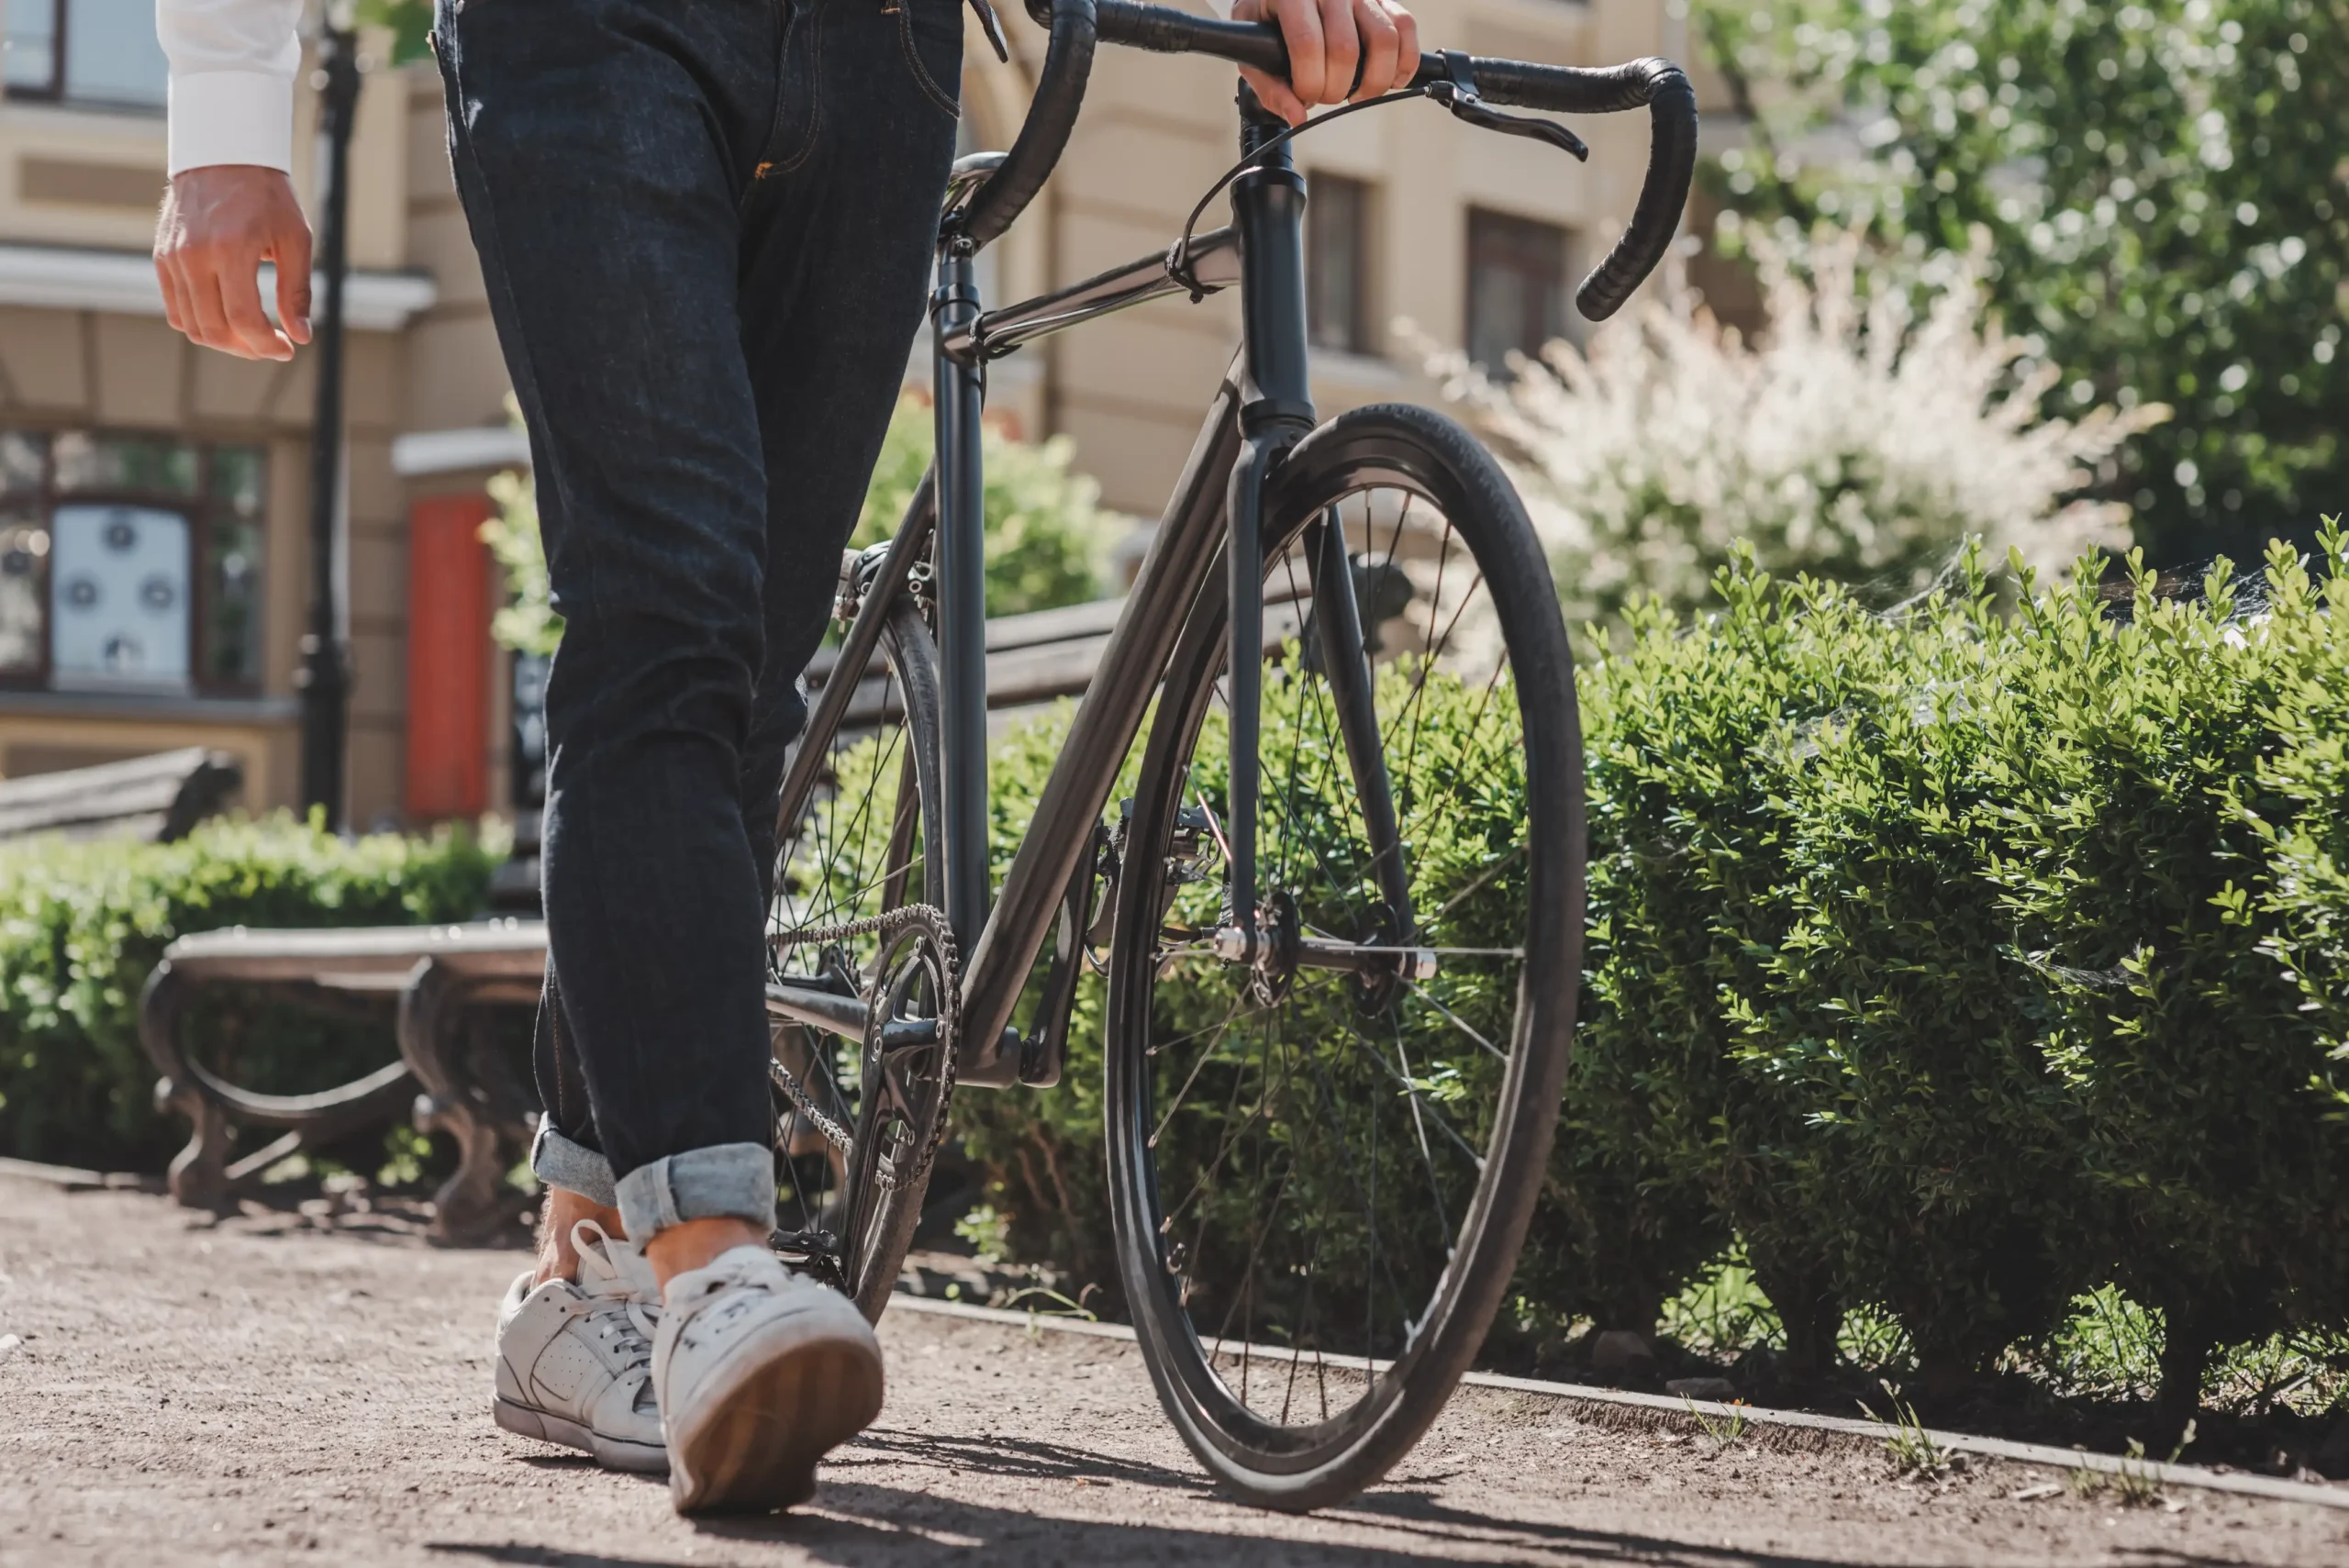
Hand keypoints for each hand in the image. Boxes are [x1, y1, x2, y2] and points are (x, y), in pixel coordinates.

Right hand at [154, 166, 313, 360]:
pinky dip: (201, 324)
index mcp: (229, 249)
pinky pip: (176, 309)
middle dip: (248, 348)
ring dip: (224, 341)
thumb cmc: (266, 195)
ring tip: (253, 336)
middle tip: (273, 345)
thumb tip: (301, 336)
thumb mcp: (295, 238)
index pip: (243, 319)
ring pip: (191, 325)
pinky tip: (228, 319)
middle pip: (214, 329)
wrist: (221, 155)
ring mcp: (172, 258)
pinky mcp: (161, 258)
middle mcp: (193, 256)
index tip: (288, 348)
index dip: (267, 345)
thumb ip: (296, 290)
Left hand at [1233, 0, 1419, 126]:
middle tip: (1326, 95)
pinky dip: (1405, 62)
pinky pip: (1405, 27)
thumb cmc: (1266, 21)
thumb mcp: (1251, 51)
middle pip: (1345, 49)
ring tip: (1357, 93)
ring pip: (1383, 40)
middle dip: (1336, 89)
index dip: (1309, 82)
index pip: (1307, 43)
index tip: (1305, 95)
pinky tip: (1389, 80)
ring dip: (1373, 82)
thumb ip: (1268, 87)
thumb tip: (1297, 116)